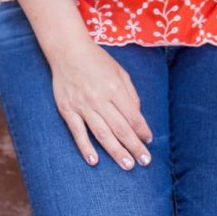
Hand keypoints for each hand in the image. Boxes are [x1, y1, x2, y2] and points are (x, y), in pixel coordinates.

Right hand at [50, 35, 152, 169]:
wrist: (67, 50)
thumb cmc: (97, 61)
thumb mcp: (120, 71)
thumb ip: (130, 94)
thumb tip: (137, 117)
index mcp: (114, 87)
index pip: (133, 116)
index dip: (142, 130)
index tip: (149, 141)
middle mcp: (99, 98)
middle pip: (120, 128)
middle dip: (134, 147)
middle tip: (145, 161)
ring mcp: (82, 105)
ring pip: (102, 133)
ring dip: (116, 152)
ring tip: (127, 165)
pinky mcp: (67, 109)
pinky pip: (77, 131)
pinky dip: (85, 147)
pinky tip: (94, 161)